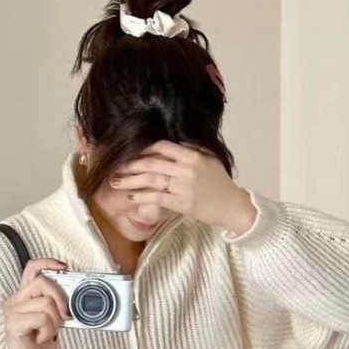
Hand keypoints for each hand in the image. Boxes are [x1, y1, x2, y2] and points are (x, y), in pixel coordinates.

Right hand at [3, 258, 70, 348]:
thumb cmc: (41, 348)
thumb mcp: (54, 322)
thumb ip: (58, 306)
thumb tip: (75, 295)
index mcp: (25, 297)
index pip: (32, 268)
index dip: (48, 262)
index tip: (65, 267)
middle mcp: (16, 300)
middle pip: (43, 282)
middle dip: (61, 299)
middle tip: (65, 317)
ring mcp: (12, 311)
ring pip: (46, 302)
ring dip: (55, 322)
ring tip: (47, 334)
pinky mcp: (13, 323)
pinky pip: (42, 317)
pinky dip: (48, 330)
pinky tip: (41, 339)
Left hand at [110, 140, 256, 234]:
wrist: (232, 206)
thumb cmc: (220, 183)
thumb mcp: (209, 160)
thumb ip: (192, 149)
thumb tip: (174, 143)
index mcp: (192, 155)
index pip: (162, 147)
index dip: (143, 150)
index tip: (131, 154)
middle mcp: (186, 169)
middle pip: (152, 163)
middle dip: (130, 165)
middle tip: (116, 168)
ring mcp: (184, 187)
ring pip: (151, 181)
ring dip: (131, 181)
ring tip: (116, 182)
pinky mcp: (182, 203)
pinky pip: (157, 198)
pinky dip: (142, 197)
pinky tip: (131, 196)